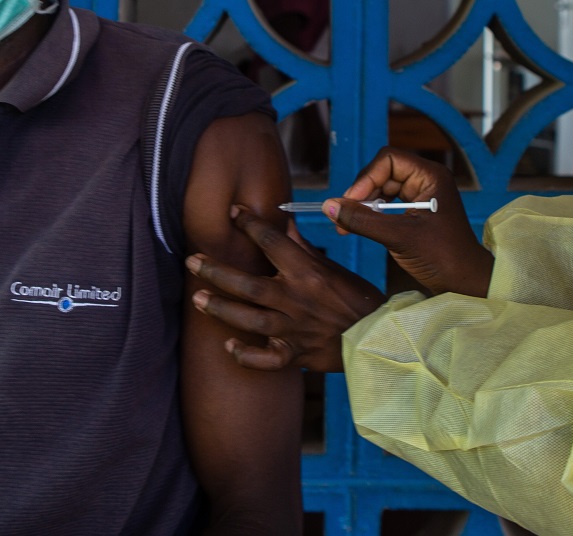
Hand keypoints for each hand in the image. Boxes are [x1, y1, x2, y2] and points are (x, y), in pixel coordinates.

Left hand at [188, 206, 386, 372]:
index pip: (273, 242)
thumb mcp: (334, 270)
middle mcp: (297, 299)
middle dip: (217, 272)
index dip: (250, 225)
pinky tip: (229, 347)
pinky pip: (266, 360)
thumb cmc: (359, 300)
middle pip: (249, 284)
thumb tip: (284, 225)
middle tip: (192, 261)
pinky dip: (246, 355)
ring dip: (221, 309)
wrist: (381, 339)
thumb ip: (305, 250)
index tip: (232, 213)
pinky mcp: (296, 355)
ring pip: (250, 320)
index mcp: (308, 273)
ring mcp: (294, 329)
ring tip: (198, 299)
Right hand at [327, 147, 494, 297]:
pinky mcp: (415, 211)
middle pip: (383, 172)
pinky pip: (387, 204)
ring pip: (382, 189)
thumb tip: (329, 206)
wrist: (466, 283)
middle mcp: (426, 180)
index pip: (389, 160)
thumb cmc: (442, 257)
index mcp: (430, 176)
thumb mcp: (398, 237)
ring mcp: (421, 195)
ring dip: (363, 205)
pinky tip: (359, 227)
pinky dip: (371, 215)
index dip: (366, 178)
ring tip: (346, 226)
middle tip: (343, 217)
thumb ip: (363, 220)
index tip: (351, 202)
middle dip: (362, 193)